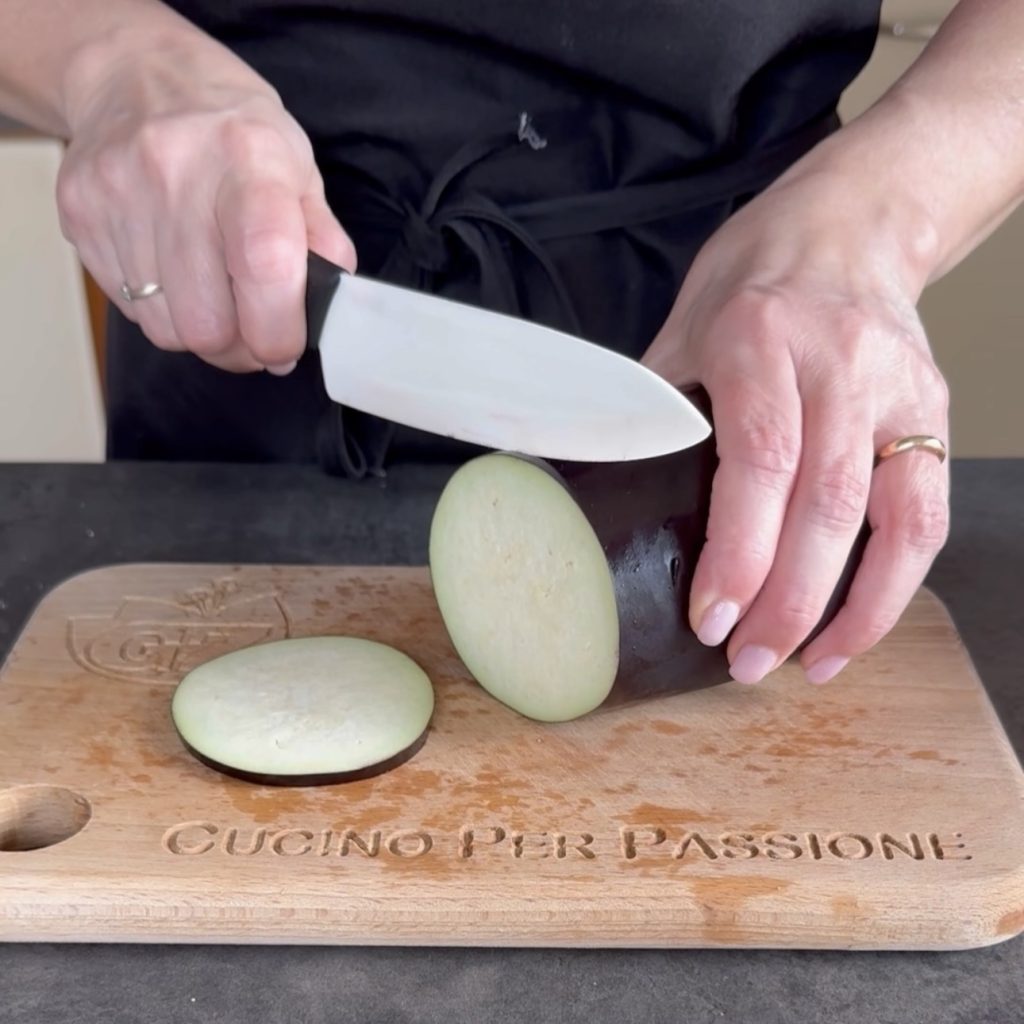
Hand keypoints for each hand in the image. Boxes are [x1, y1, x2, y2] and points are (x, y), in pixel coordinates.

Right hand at [56, 37, 354, 372]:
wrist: (138, 77)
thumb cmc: (234, 134)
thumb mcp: (299, 170)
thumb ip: (323, 241)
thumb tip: (333, 309)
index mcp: (248, 158)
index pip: (264, 267)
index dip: (278, 331)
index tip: (286, 347)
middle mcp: (175, 171)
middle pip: (206, 322)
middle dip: (238, 348)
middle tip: (254, 332)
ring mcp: (118, 193)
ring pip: (166, 328)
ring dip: (200, 334)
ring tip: (218, 302)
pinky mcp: (79, 214)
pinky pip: (131, 308)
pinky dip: (162, 310)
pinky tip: (177, 276)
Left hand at [643, 159, 949, 684]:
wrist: (851, 224)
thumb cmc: (755, 277)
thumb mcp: (684, 325)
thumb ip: (653, 407)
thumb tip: (595, 483)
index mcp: (758, 340)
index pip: (758, 460)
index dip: (738, 550)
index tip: (711, 615)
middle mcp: (838, 365)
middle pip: (824, 503)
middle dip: (785, 600)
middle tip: (746, 662)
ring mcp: (896, 390)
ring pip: (888, 518)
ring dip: (846, 608)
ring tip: (801, 665)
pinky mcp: (933, 413)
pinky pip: (925, 514)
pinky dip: (894, 584)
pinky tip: (854, 629)